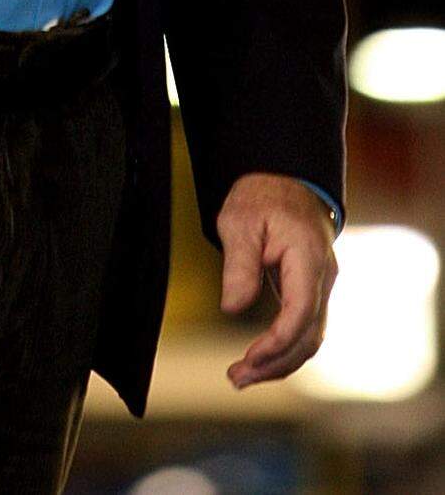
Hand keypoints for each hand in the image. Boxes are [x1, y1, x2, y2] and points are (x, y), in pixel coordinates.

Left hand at [217, 172, 337, 387]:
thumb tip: (233, 308)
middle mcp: (323, 277)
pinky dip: (284, 348)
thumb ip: (239, 264)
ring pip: (310, 338)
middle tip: (236, 378)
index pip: (301, 313)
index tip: (248, 358)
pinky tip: (259, 359)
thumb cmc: (262, 196)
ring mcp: (322, 286)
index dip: (276, 342)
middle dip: (275, 363)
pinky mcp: (313, 291)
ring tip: (241, 377)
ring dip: (279, 362)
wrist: (285, 178)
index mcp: (308, 257)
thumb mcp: (240, 220)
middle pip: (309, 336)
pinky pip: (304, 328)